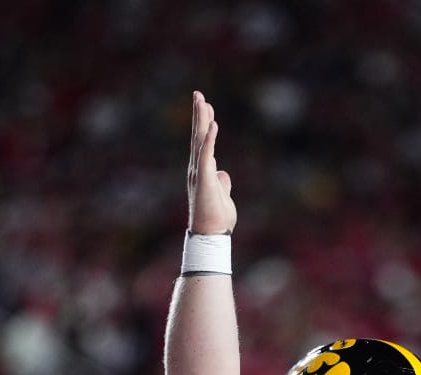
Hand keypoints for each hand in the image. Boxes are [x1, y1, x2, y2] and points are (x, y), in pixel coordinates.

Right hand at [187, 91, 235, 234]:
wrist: (210, 236)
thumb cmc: (216, 219)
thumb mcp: (222, 195)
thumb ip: (221, 182)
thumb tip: (223, 173)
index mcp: (202, 170)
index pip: (202, 142)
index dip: (204, 123)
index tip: (206, 105)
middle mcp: (197, 168)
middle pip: (198, 136)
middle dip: (198, 114)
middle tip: (198, 94)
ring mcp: (199, 173)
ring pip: (200, 141)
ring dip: (202, 120)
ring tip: (202, 101)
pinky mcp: (204, 179)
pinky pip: (207, 155)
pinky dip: (210, 139)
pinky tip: (213, 124)